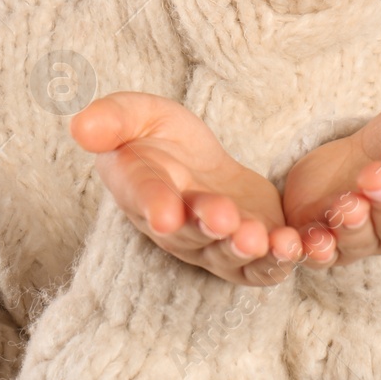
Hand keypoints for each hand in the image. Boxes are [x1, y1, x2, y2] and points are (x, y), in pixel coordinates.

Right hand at [70, 91, 325, 286]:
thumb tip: (80, 124)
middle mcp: (176, 228)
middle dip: (209, 228)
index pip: (145, 198)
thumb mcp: (136, 114)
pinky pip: (266, 265)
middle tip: (224, 217)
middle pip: (192, 233)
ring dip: (248, 250)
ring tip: (265, 238)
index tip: (164, 212)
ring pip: (230, 256)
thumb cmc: (155, 136)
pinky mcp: (252, 251)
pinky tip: (300, 246)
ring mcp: (214, 246)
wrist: (193, 161)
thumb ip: (111, 119)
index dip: (154, 206)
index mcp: (142, 192)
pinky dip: (282, 260)